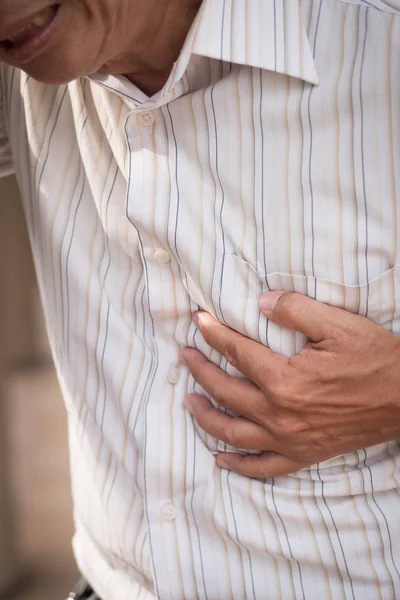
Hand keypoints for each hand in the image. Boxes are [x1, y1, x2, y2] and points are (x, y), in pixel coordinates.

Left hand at [180, 291, 399, 477]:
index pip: (236, 352)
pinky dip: (237, 465)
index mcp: (285, 380)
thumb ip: (294, 309)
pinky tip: (220, 458)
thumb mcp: (338, 324)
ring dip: (206, 416)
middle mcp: (280, 414)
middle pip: (226, 391)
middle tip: (185, 355)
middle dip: (200, 370)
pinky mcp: (303, 455)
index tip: (198, 320)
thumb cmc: (374, 360)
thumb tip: (260, 302)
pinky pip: (262, 467)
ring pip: (232, 432)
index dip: (214, 334)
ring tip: (189, 401)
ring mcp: (289, 440)